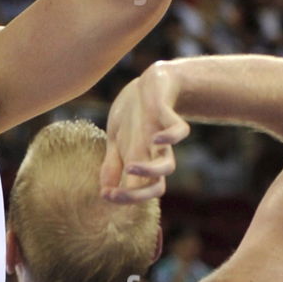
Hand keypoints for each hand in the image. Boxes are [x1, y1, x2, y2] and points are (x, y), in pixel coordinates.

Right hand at [100, 67, 190, 202]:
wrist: (153, 82)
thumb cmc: (133, 113)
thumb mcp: (116, 139)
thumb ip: (112, 165)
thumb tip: (104, 193)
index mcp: (140, 160)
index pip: (139, 191)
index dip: (125, 199)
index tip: (106, 195)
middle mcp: (152, 154)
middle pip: (156, 188)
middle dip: (138, 195)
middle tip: (116, 193)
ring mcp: (161, 135)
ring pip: (168, 166)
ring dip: (150, 171)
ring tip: (130, 167)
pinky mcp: (167, 115)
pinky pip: (179, 131)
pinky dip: (170, 137)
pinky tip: (155, 137)